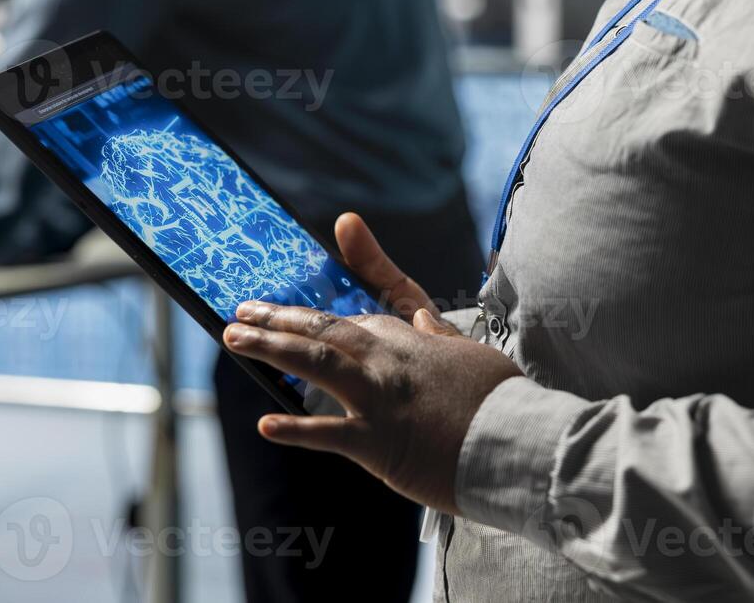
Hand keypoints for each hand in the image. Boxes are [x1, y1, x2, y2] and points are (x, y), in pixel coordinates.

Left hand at [222, 213, 521, 515]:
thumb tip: (418, 317)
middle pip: (323, 329)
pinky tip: (264, 423)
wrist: (519, 440)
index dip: (317, 317)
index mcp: (411, 337)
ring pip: (315, 362)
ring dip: (270, 347)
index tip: (292, 312)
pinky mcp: (379, 441)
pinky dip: (295, 429)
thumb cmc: (502, 399)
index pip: (354, 319)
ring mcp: (380, 398)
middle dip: (278, 318)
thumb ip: (438, 334)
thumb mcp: (470, 351)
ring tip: (234, 338)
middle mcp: (389, 359)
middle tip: (241, 312)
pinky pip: (328, 433)